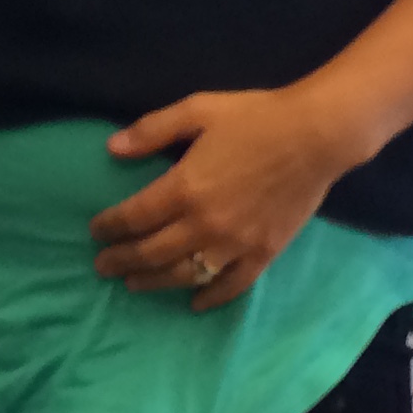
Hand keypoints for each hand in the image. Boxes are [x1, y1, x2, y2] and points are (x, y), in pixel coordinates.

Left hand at [89, 88, 356, 311]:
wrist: (316, 135)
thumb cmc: (255, 118)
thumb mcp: (197, 110)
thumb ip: (152, 130)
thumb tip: (111, 148)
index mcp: (184, 188)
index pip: (133, 218)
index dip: (110, 227)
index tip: (95, 231)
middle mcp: (204, 224)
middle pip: (151, 252)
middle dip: (121, 261)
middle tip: (102, 266)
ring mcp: (235, 244)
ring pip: (184, 274)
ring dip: (154, 282)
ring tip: (133, 284)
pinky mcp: (264, 253)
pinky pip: (231, 285)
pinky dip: (209, 298)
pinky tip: (193, 303)